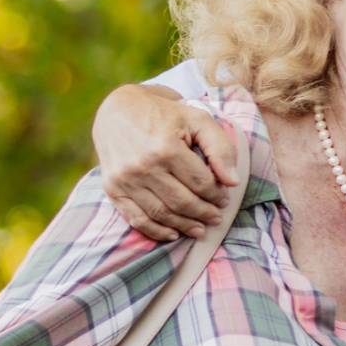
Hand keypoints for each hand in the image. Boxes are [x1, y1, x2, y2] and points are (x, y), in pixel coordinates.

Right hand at [93, 84, 239, 239]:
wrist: (117, 111)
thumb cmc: (163, 115)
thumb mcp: (196, 119)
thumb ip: (220, 147)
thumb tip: (233, 182)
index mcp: (166, 147)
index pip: (201, 183)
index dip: (216, 195)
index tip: (223, 199)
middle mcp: (144, 166)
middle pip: (182, 202)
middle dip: (204, 213)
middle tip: (215, 217)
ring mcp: (125, 180)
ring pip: (162, 214)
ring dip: (185, 226)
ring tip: (200, 229)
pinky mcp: (112, 189)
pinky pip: (136, 219)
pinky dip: (156, 232)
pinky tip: (173, 234)